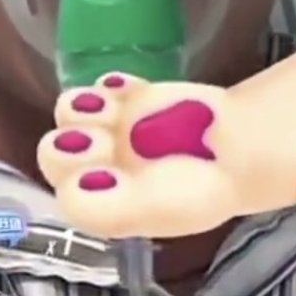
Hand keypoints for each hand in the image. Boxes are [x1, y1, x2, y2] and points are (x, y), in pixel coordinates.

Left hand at [37, 33, 295, 238]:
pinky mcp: (127, 99)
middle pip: (55, 149)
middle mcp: (99, 168)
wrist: (239, 151)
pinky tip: (128, 90)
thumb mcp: (158, 208)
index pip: (66, 188)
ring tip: (115, 109)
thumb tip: (72, 190)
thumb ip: (110, 210)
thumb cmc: (202, 187)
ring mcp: (110, 131)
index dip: (74, 173)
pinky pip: (99, 87)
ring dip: (87, 107)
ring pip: (69, 111)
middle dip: (76, 139)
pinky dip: (109, 86)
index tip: (102, 167)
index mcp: (103, 204)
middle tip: (106, 137)